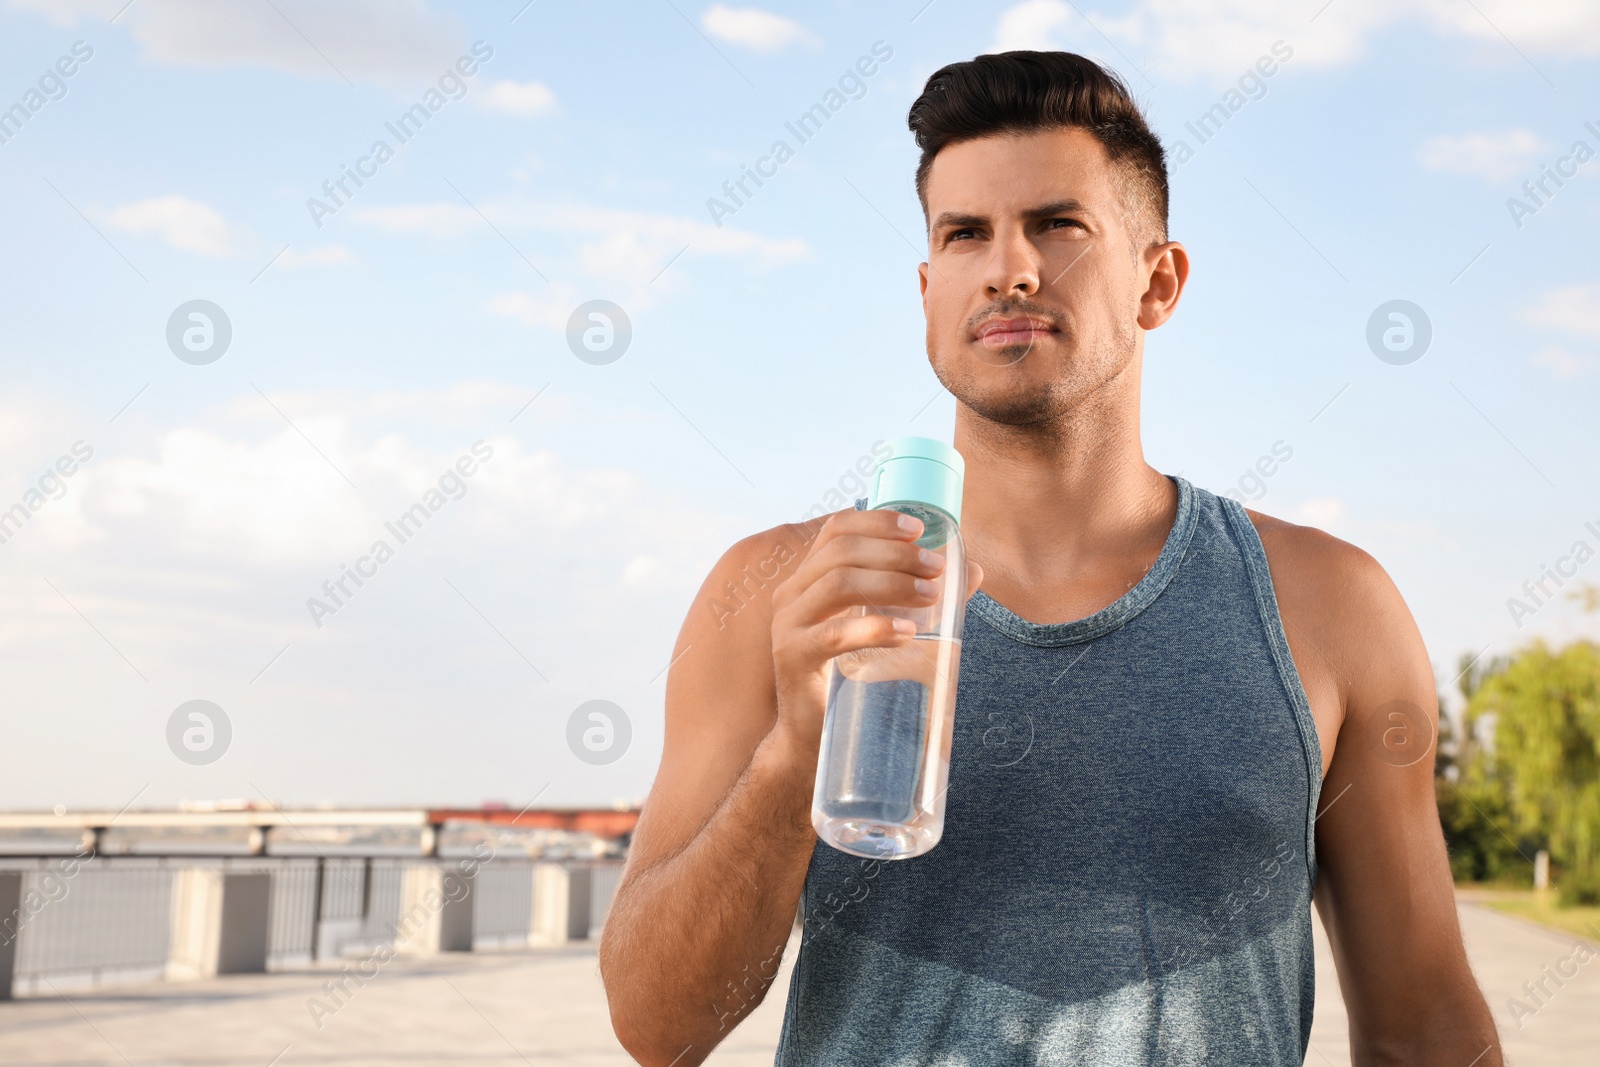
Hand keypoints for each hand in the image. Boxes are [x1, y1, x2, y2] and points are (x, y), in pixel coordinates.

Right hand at [767, 508, 981, 762]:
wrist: (809, 739)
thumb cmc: (849, 679)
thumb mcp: (886, 629)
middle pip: (842, 551)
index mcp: (810, 579)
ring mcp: (788, 625)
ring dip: (891, 583)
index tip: (918, 528)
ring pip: (839, 583)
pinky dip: (875, 628)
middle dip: (895, 553)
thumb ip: (924, 599)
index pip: (837, 530)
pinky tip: (906, 633)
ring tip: (930, 596)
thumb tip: (974, 571)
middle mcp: (792, 594)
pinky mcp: (793, 658)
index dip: (877, 521)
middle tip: (936, 568)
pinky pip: (835, 634)